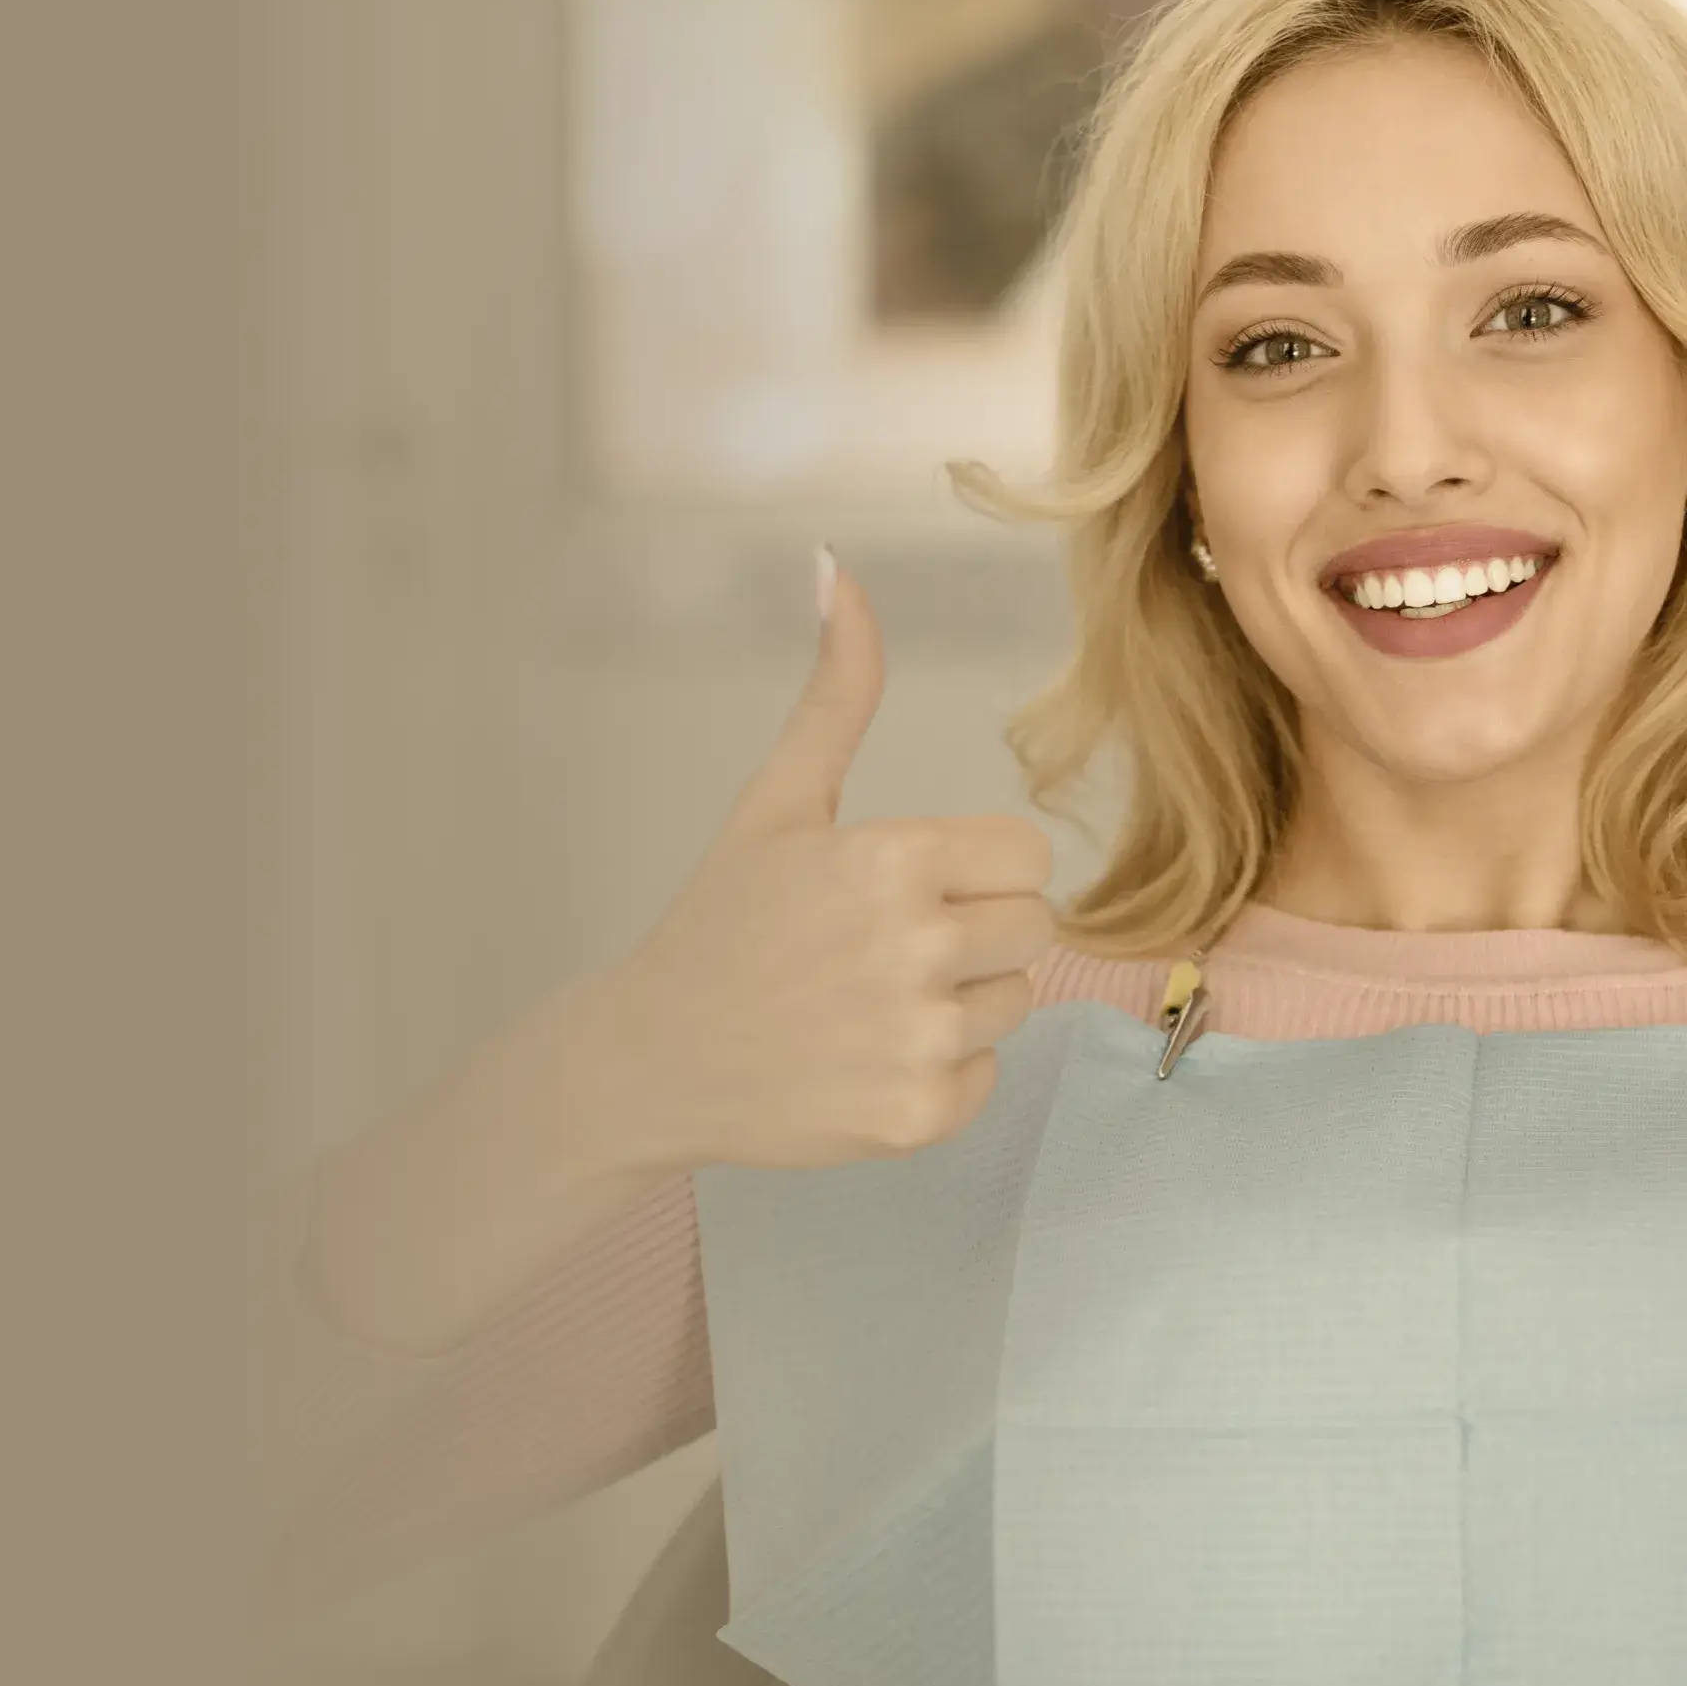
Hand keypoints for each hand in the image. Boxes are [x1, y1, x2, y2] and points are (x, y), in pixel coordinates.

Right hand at [588, 552, 1057, 1172]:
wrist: (651, 1060)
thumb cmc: (722, 921)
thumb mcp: (777, 801)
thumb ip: (834, 693)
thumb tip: (839, 569)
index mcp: (894, 859)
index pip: (1028, 857)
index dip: (980, 869)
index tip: (918, 885)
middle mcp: (914, 947)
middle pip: (1036, 928)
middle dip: (979, 933)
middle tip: (894, 947)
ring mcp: (918, 1037)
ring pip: (1016, 1002)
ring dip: (961, 1002)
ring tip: (872, 1003)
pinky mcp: (917, 1116)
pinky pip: (987, 1076)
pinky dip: (941, 1074)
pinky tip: (867, 1057)